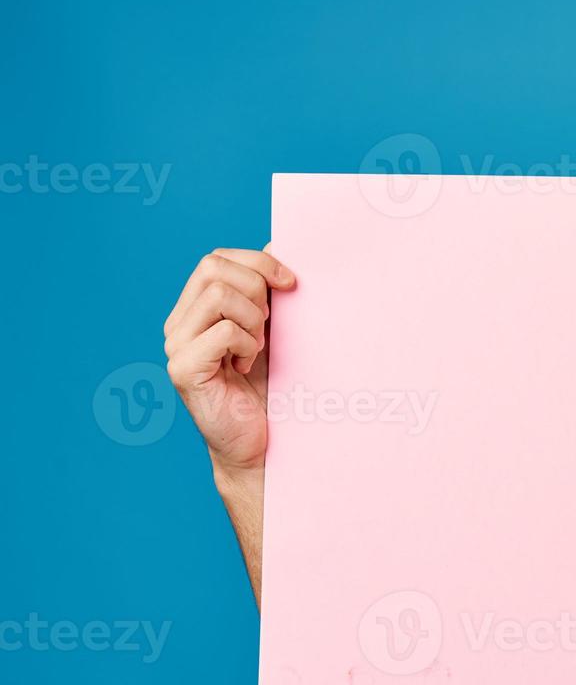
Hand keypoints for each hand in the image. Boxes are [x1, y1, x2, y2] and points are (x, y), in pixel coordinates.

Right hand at [162, 246, 295, 474]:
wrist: (261, 441)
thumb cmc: (269, 384)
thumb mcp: (272, 327)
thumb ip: (267, 289)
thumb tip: (276, 243)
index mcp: (195, 309)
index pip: (216, 258)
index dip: (258, 262)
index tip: (291, 283)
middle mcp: (178, 324)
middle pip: (212, 267)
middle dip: (256, 286)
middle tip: (269, 323)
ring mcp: (176, 347)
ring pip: (217, 295)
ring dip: (252, 318)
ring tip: (256, 347)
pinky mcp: (184, 371)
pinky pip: (222, 333)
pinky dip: (246, 344)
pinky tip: (246, 366)